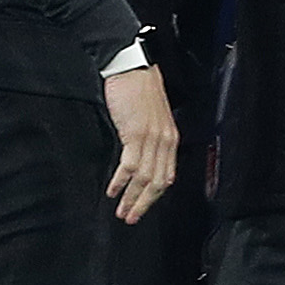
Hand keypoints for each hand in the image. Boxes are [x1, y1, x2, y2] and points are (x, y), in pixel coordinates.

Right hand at [102, 60, 178, 225]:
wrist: (131, 66)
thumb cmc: (137, 88)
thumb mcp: (149, 116)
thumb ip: (149, 137)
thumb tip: (139, 159)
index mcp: (170, 137)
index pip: (167, 175)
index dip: (155, 196)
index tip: (142, 208)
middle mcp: (165, 140)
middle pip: (158, 182)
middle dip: (144, 204)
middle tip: (132, 218)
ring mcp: (151, 138)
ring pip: (145, 178)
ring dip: (132, 198)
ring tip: (121, 211)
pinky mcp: (136, 133)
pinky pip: (131, 166)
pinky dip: (122, 181)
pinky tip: (113, 190)